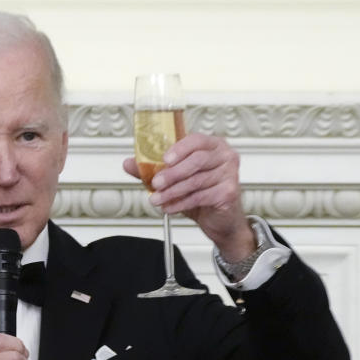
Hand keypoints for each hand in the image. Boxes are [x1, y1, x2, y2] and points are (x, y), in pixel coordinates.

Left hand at [123, 133, 254, 261]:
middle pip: (197, 160)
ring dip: (172, 191)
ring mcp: (230, 174)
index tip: (164, 159)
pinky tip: (169, 207)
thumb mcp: (175, 179)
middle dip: (172, 173)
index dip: (179, 149)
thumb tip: (129, 163)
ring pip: (196, 180)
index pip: (196, 140)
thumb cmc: (202, 193)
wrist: (220, 218)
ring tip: (157, 199)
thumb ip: (154, 169)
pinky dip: (181, 203)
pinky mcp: (228, 193)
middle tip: (156, 183)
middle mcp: (225, 156)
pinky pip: (200, 197)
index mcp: (213, 145)